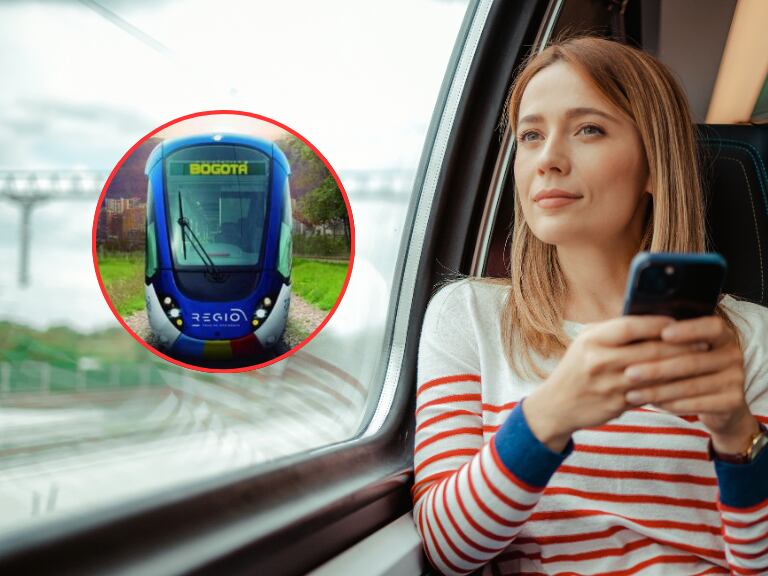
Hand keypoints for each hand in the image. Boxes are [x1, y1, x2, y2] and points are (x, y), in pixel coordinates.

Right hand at [523, 315, 707, 451]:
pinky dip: (669, 387)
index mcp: (591, 340)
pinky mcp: (616, 405)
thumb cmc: (576, 368)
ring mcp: (608, 385)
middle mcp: (597, 361)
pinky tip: (684, 382)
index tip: (679, 322)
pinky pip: (650, 394)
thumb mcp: (585, 342)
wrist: (556, 405)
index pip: (629, 326)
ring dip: (681, 368)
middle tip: (703, 343)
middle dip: (680, 346)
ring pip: (654, 374)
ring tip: (700, 361)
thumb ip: (612, 331)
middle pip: (649, 351)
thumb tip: (651, 319)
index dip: (657, 323)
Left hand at [621, 315, 757, 449]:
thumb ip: (666, 340)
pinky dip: (671, 405)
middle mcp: (733, 354)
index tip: (663, 333)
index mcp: (721, 334)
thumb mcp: (682, 350)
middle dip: (656, 368)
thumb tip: (631, 329)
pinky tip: (651, 404)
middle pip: (692, 361)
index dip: (688, 330)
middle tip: (628, 373)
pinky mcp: (733, 401)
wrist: (719, 403)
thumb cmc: (689, 368)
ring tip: (632, 394)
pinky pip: (697, 404)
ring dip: (658, 391)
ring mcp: (736, 378)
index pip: (710, 327)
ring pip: (690, 385)